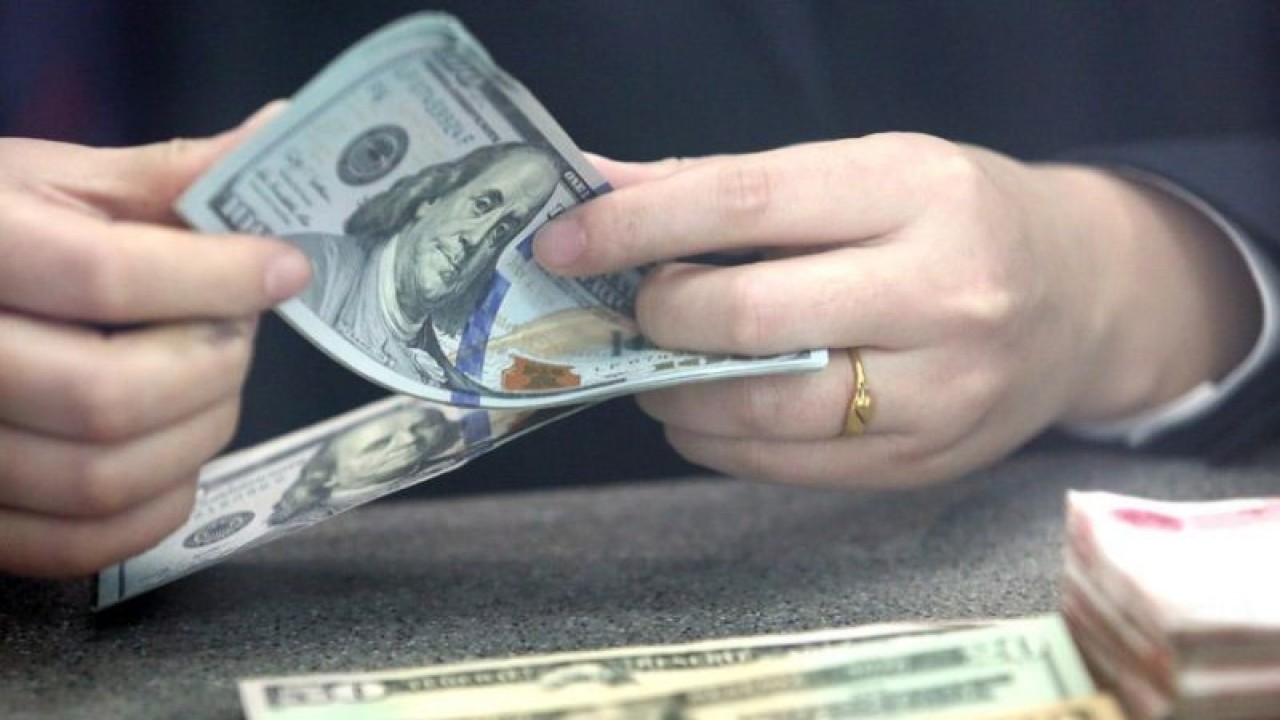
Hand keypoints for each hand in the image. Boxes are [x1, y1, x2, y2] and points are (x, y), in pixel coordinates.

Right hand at [0, 106, 310, 576]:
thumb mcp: (55, 183)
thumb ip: (166, 177)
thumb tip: (281, 136)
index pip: (106, 276)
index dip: (219, 277)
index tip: (285, 268)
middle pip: (110, 395)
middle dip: (212, 366)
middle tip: (235, 333)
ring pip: (100, 479)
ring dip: (196, 436)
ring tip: (209, 385)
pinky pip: (73, 547)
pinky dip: (155, 510)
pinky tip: (176, 454)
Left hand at [534, 133, 1257, 487]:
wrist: (1082, 297)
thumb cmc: (956, 218)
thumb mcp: (866, 169)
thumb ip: (732, 185)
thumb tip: (603, 190)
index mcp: (918, 191)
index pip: (744, 205)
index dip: (636, 226)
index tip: (566, 242)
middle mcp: (942, 292)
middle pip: (751, 317)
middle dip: (661, 315)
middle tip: (639, 306)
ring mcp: (943, 390)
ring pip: (765, 409)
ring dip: (678, 390)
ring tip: (660, 363)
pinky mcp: (927, 461)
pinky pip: (791, 466)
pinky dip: (720, 442)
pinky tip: (702, 411)